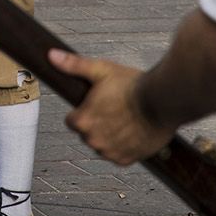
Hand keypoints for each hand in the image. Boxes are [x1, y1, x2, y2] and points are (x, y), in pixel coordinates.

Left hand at [49, 49, 172, 165]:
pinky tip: (131, 131)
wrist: (163, 101)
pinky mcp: (126, 159)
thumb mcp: (100, 69)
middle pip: (86, 133)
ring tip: (124, 118)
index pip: (72, 120)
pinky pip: (117, 154)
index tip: (95, 103)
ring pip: (102, 144)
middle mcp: (94, 141)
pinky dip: (123, 146)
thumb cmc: (133, 86)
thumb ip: (74, 65)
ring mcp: (110, 152)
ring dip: (109, 135)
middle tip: (112, 108)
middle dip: (96, 122)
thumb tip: (52, 56)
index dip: (83, 110)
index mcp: (83, 121)